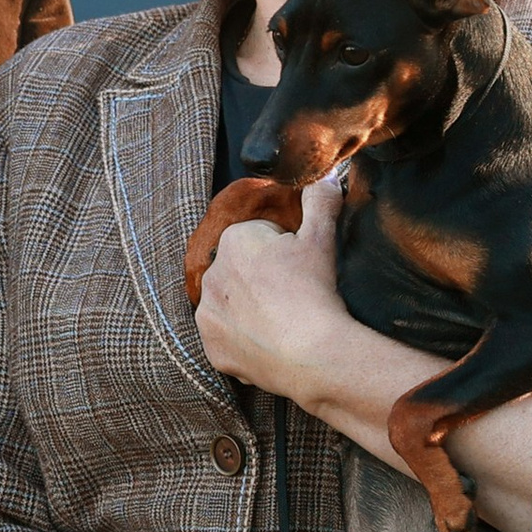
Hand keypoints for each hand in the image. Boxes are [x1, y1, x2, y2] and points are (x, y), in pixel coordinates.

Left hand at [194, 177, 355, 400]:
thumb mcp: (322, 238)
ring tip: (284, 320)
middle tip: (294, 295)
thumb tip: (324, 178)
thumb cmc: (315, 291)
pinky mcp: (211, 347)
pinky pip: (229, 339)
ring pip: (232, 304)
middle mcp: (210, 273)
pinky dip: (246, 341)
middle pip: (243, 271)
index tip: (299, 269)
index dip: (284, 252)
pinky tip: (270, 343)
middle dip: (263, 279)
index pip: (260, 239)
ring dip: (251, 309)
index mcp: (233, 240)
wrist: (311, 353)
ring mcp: (207, 313)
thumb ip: (321, 201)